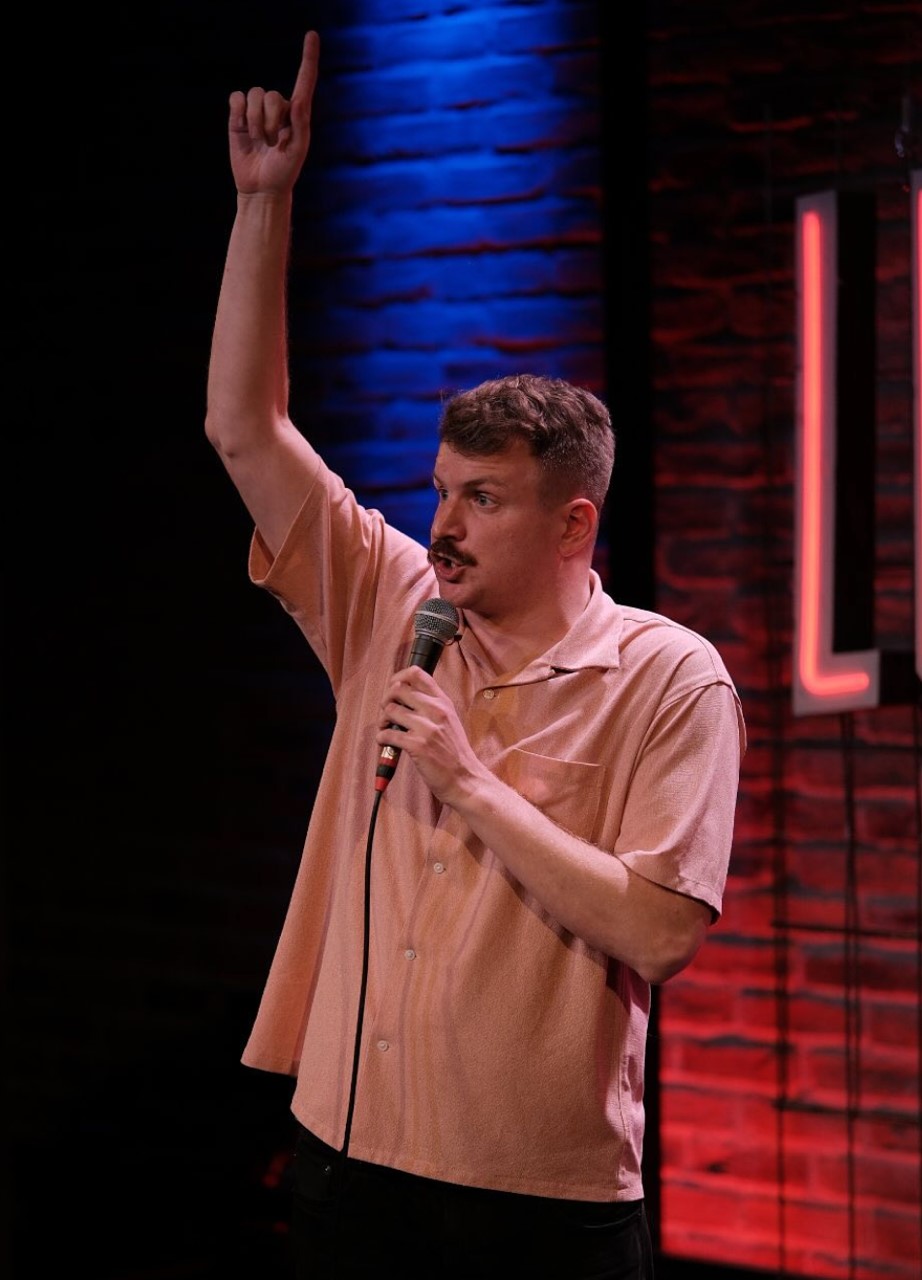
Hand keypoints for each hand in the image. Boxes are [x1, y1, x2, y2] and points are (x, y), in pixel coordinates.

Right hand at [227, 30, 319, 195]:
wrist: (261, 189)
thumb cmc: (284, 173)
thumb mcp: (297, 151)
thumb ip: (300, 124)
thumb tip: (298, 99)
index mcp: (298, 114)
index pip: (304, 81)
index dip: (308, 58)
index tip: (311, 35)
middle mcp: (278, 108)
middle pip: (271, 95)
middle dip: (270, 121)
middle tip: (271, 143)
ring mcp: (257, 112)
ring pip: (254, 95)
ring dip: (255, 121)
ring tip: (260, 142)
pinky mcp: (238, 117)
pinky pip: (236, 98)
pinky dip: (238, 112)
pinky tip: (243, 129)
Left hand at [377, 667, 484, 803]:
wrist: (465, 779)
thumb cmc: (455, 752)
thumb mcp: (449, 720)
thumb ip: (432, 705)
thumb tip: (405, 696)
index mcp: (443, 702)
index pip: (417, 673)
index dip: (398, 677)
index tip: (393, 689)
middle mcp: (436, 710)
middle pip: (398, 689)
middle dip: (386, 700)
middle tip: (388, 713)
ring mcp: (427, 728)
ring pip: (390, 710)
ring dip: (382, 720)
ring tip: (387, 729)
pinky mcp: (418, 746)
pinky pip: (388, 734)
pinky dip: (382, 738)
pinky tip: (386, 742)